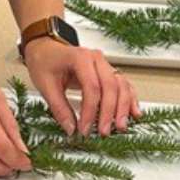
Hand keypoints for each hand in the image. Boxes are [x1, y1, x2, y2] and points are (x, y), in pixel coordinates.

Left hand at [24, 39, 139, 136]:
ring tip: (120, 126)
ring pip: (121, 86)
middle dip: (109, 112)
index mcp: (80, 58)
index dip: (90, 111)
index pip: (91, 87)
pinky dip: (130, 99)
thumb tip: (70, 128)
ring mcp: (105, 65)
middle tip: (103, 131)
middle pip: (110, 86)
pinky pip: (124, 85)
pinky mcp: (108, 72)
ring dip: (123, 107)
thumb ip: (59, 108)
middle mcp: (96, 59)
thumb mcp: (45, 85)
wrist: (45, 48)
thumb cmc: (45, 61)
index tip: (84, 128)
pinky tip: (134, 113)